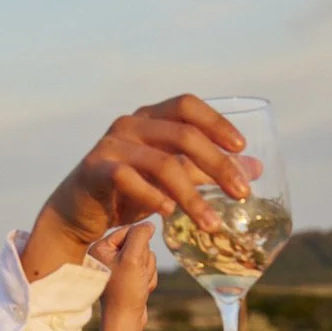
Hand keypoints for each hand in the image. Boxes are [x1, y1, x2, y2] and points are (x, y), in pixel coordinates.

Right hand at [21, 94, 248, 281]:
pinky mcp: (95, 169)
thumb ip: (205, 171)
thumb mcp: (169, 179)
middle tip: (242, 194)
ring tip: (212, 224)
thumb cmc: (126, 193)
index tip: (241, 148)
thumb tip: (255, 169)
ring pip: (162, 164)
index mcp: (149, 117)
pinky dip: (153, 197)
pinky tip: (169, 215)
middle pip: (184, 135)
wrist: (76, 213)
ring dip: (193, 196)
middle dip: (218, 165)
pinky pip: (129, 179)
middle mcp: (131, 124)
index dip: (217, 123)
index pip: (187, 106)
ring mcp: (111, 145)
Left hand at [91, 222, 157, 330]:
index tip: (135, 261)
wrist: (125, 321)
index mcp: (100, 248)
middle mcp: (106, 256)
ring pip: (146, 257)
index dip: (140, 244)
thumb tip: (149, 224)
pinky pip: (146, 269)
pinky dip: (148, 279)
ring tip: (138, 284)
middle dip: (143, 260)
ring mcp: (117, 267)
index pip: (129, 230)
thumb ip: (141, 235)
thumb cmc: (125, 291)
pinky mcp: (127, 277)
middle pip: (139, 244)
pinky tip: (140, 290)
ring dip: (147, 271)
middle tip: (135, 276)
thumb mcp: (133, 258)